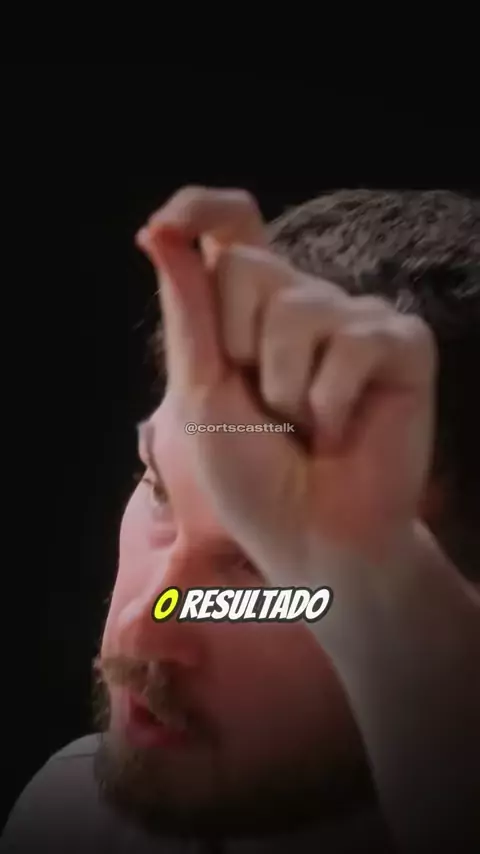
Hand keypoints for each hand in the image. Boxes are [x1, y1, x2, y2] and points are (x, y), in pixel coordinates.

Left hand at [136, 186, 436, 586]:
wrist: (311, 537)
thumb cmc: (254, 476)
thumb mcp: (203, 394)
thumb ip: (190, 314)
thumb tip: (159, 233)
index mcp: (250, 312)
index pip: (231, 229)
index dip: (200, 209)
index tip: (167, 225)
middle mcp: (303, 303)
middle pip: (248, 265)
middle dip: (238, 347)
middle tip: (266, 404)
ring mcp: (355, 319)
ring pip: (300, 306)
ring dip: (286, 387)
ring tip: (306, 425)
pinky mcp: (402, 344)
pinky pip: (356, 341)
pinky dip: (333, 401)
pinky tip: (342, 430)